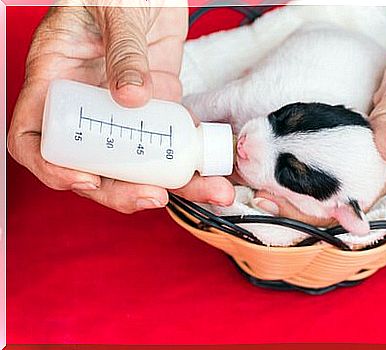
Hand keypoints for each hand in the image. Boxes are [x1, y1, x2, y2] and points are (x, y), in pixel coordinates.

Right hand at [8, 3, 234, 213]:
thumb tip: (131, 98)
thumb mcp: (113, 11)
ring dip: (170, 183)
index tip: (87, 180)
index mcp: (56, 81)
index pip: (36, 140)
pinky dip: (193, 159)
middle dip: (123, 190)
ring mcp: (125, 109)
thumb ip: (122, 51)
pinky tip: (214, 168)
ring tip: (207, 190)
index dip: (54, 169)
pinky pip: (171, 140)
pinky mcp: (159, 105)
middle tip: (154, 196)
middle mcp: (89, 105)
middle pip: (95, 165)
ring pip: (138, 161)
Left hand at [253, 6, 385, 224]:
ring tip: (260, 177)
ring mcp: (373, 159)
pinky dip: (306, 164)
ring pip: (329, 183)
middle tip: (255, 188)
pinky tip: (285, 159)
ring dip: (295, 183)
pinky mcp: (366, 144)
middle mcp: (382, 172)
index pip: (345, 204)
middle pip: (331, 199)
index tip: (272, 200)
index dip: (306, 207)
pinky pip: (333, 163)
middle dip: (291, 198)